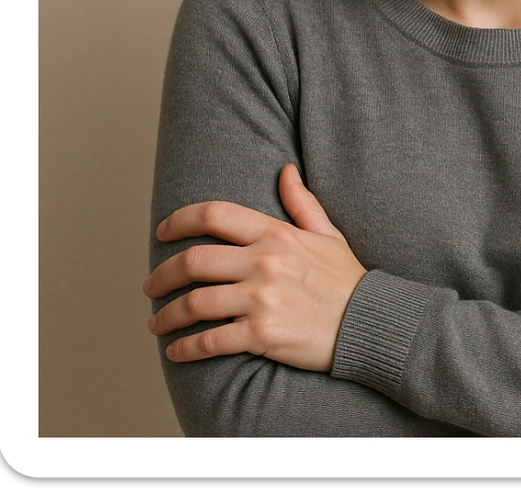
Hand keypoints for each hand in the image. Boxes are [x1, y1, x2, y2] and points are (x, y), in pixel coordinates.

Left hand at [143, 164, 366, 371]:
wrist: (370, 323)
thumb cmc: (347, 279)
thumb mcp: (327, 234)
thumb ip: (301, 203)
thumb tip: (285, 170)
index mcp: (276, 234)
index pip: (215, 215)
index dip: (180, 220)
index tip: (162, 231)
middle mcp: (264, 262)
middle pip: (193, 261)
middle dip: (161, 275)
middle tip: (150, 286)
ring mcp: (262, 299)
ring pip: (194, 303)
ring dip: (166, 316)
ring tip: (157, 322)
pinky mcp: (261, 336)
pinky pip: (209, 340)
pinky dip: (185, 348)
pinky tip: (176, 350)